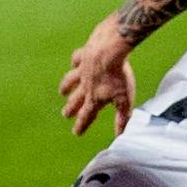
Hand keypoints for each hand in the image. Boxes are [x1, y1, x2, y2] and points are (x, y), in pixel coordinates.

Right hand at [58, 18, 136, 138]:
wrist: (109, 50)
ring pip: (71, 81)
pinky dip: (75, 63)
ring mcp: (82, 70)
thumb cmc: (118, 76)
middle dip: (71, 109)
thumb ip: (121, 118)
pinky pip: (76, 60)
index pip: (86, 116)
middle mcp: (85, 86)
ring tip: (63, 92)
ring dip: (66, 87)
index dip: (81, 125)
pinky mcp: (83, 56)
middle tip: (65, 115)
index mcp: (94, 98)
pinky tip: (74, 64)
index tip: (76, 133)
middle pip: (76, 100)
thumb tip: (120, 135)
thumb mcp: (124, 100)